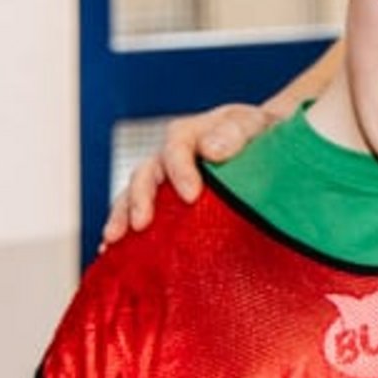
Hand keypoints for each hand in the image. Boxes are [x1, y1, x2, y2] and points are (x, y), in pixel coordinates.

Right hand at [99, 102, 275, 245]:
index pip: (176, 148)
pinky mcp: (165, 202)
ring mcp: (164, 180)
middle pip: (146, 172)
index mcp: (191, 134)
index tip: (192, 195)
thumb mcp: (254, 125)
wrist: (264, 147)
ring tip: (113, 239)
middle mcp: (170, 156)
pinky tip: (114, 252)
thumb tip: (211, 150)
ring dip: (122, 215)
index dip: (180, 170)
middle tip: (142, 223)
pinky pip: (138, 213)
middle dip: (140, 198)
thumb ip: (236, 133)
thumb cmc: (259, 135)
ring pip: (134, 194)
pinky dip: (124, 229)